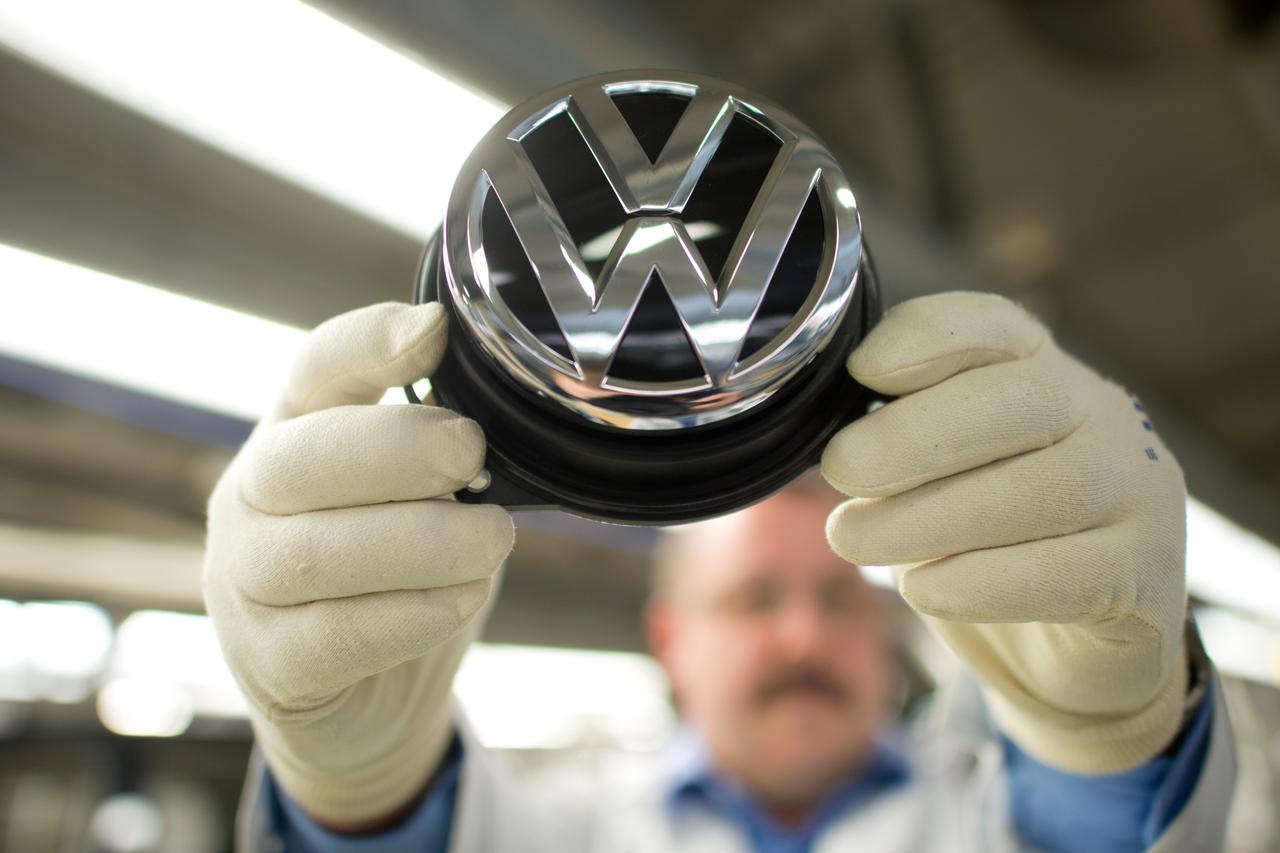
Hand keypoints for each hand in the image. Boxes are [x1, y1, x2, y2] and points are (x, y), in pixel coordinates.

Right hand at [203, 303, 512, 824]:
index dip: (370, 341)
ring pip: (316, 553)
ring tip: (493, 543)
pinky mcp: (271, 665)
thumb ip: (446, 445)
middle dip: (399, 450)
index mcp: (296, 434)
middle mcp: (252, 499)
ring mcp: (247, 585)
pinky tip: (459, 601)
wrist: (367, 703)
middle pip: (299, 459)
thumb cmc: (403, 575)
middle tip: (472, 456)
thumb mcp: (425, 493)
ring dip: (423, 542)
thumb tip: (519, 403)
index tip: (438, 328)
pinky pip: (334, 636)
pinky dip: (410, 615)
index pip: (317, 369)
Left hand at [822, 292, 1188, 772]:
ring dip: (931, 516)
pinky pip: (1071, 573)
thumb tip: (831, 440)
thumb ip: (898, 442)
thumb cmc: (986, 546)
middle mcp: (1102, 417)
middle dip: (916, 435)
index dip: (929, 337)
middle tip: (840, 472)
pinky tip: (924, 590)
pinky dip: (985, 582)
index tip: (863, 370)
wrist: (1069, 652)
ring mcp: (1138, 493)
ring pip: (1045, 490)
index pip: (996, 328)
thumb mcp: (935, 479)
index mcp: (1043, 372)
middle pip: (1023, 401)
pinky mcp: (1148, 576)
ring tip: (854, 541)